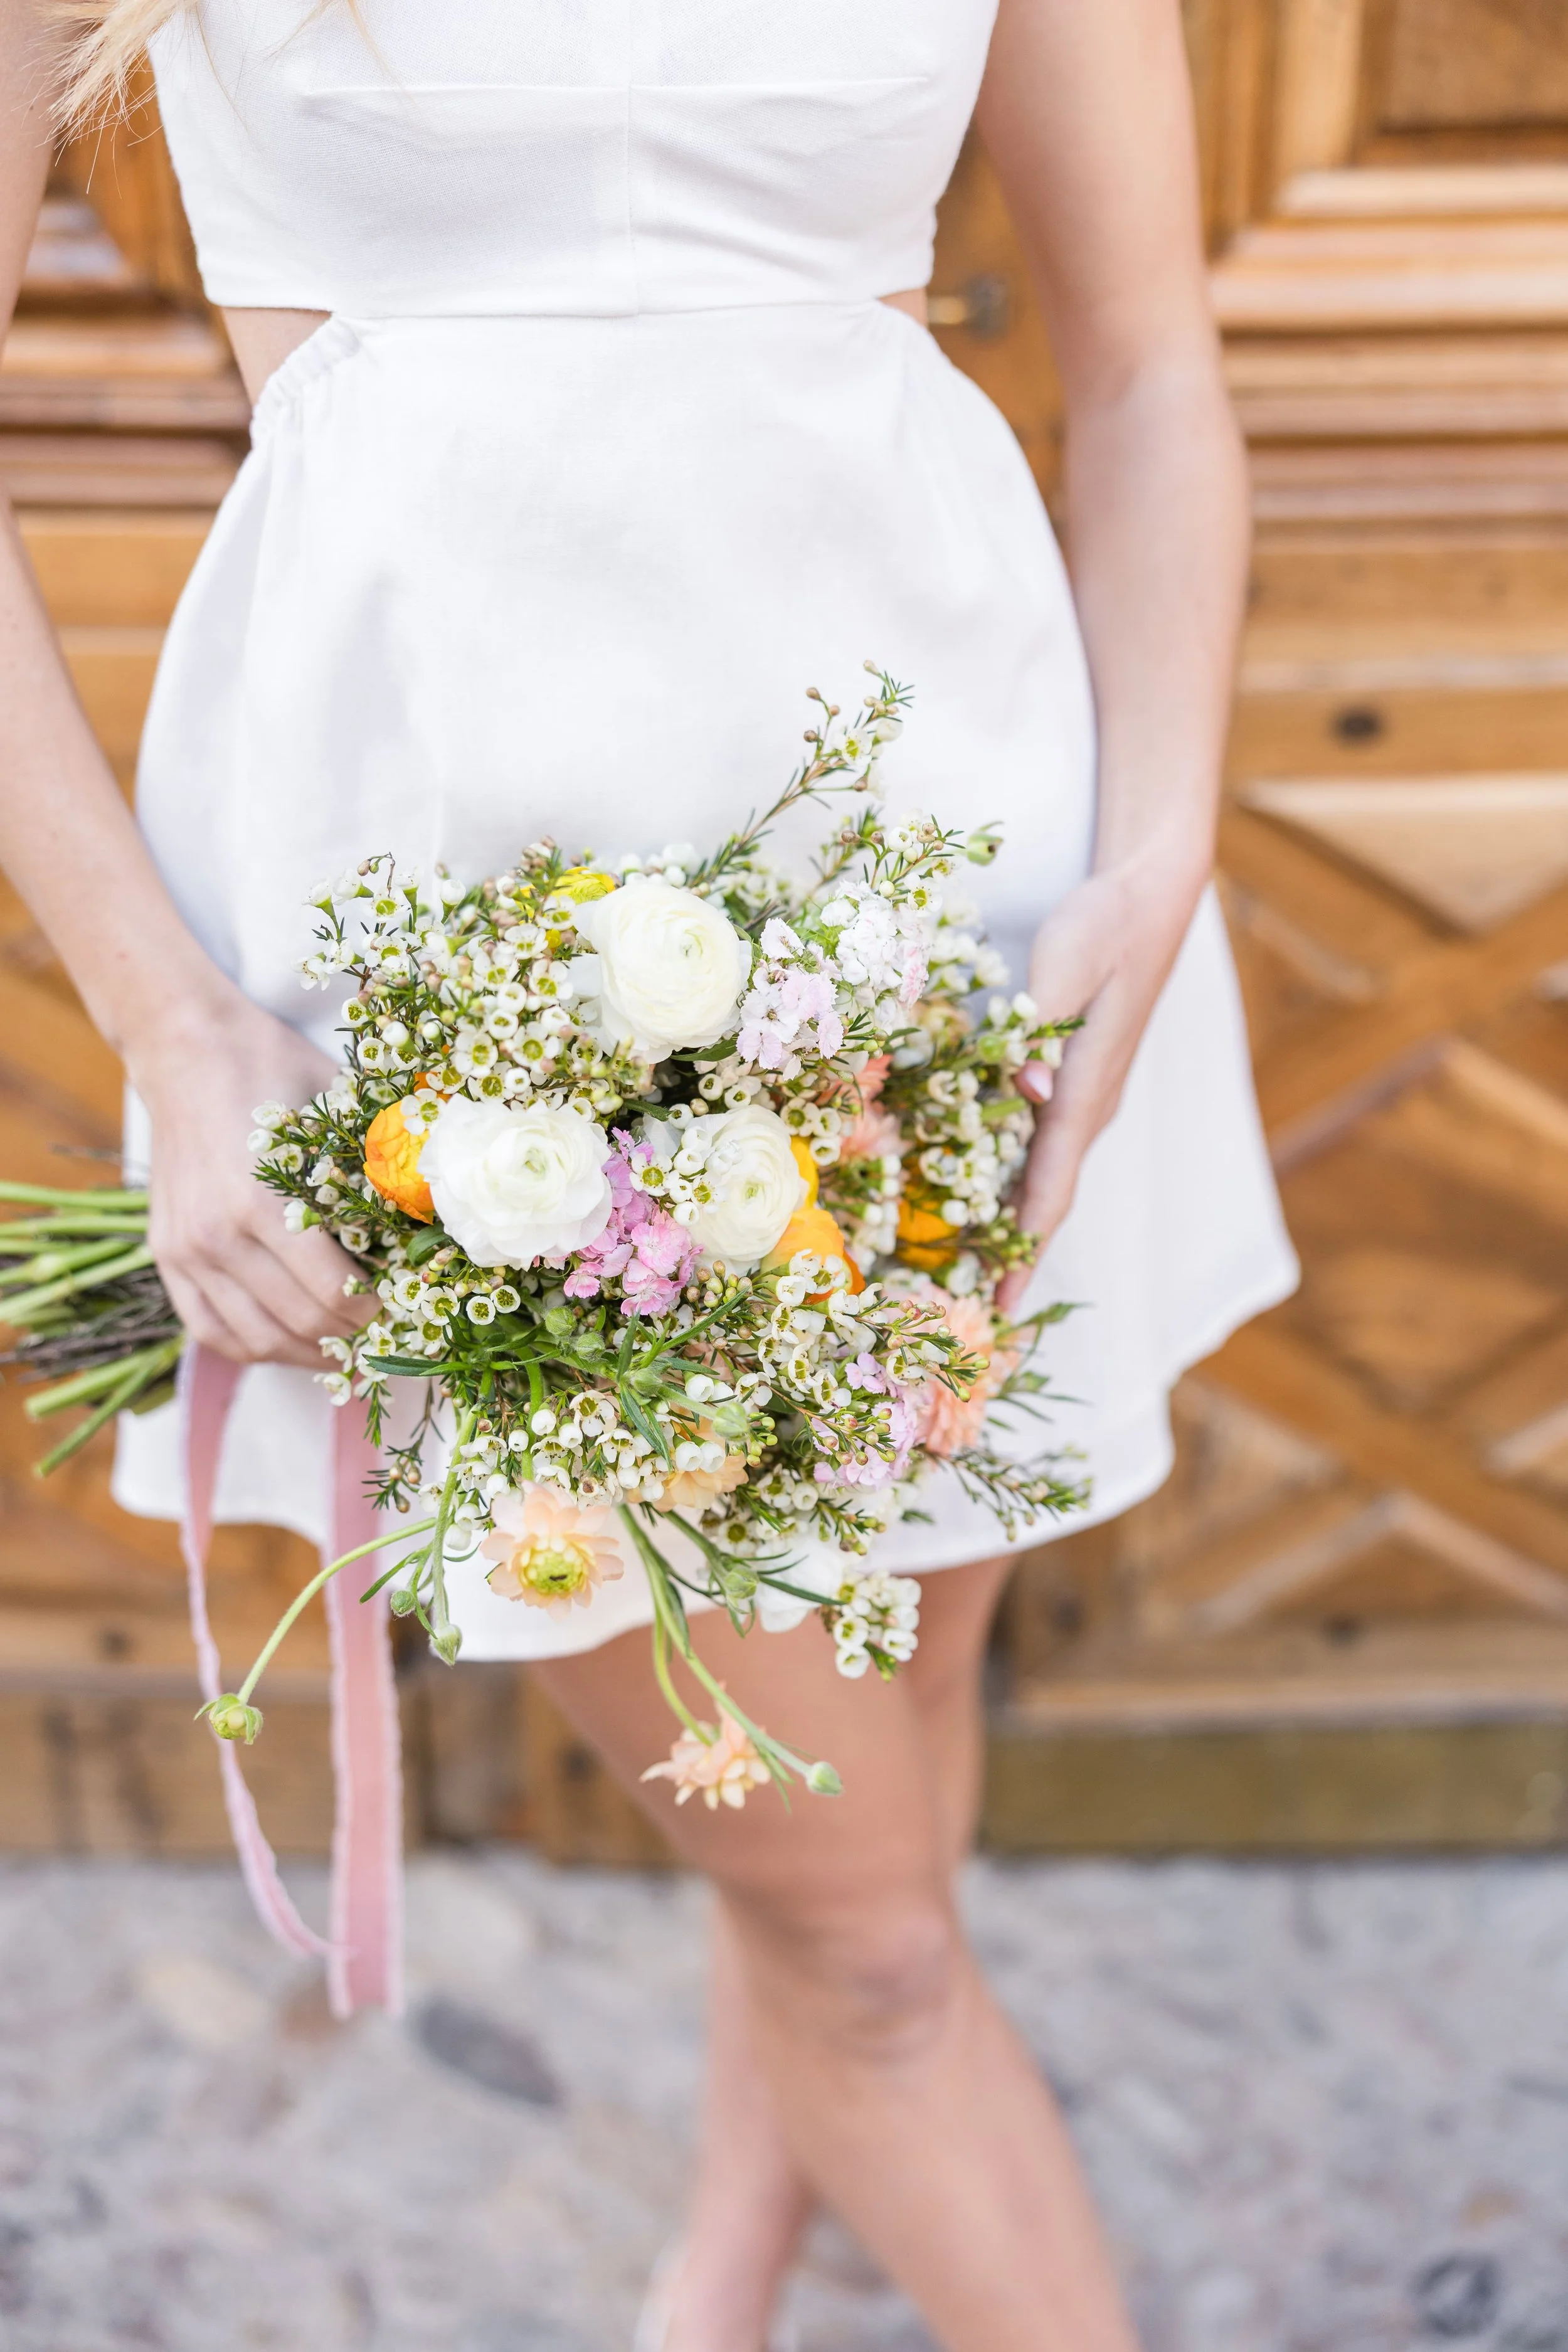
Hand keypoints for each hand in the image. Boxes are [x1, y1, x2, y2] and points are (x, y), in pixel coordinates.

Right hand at [128, 996, 375, 1367]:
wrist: (185, 1047)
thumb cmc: (270, 1068)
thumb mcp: (337, 1107)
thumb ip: (381, 1164)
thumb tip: (436, 1217)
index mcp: (260, 1203)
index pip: (334, 1293)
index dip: (378, 1309)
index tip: (407, 1302)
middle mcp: (216, 1237)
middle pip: (300, 1321)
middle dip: (352, 1334)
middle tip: (388, 1328)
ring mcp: (186, 1251)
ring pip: (254, 1339)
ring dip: (307, 1353)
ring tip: (346, 1346)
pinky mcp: (166, 1255)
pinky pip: (210, 1329)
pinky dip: (254, 1347)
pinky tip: (291, 1342)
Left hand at [997, 847, 1207, 1315]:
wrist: (1151, 897)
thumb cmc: (1107, 923)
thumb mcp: (1070, 960)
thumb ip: (1039, 1022)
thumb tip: (1026, 1086)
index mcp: (1084, 1094)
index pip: (1049, 1192)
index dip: (1022, 1255)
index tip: (997, 1310)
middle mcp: (1087, 1109)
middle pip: (1043, 1202)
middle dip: (1008, 1261)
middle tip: (963, 1314)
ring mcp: (1084, 1098)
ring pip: (1041, 1177)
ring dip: (1007, 1227)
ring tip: (963, 1274)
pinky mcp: (1074, 1079)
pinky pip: (1039, 1147)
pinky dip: (1011, 1181)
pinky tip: (975, 1195)